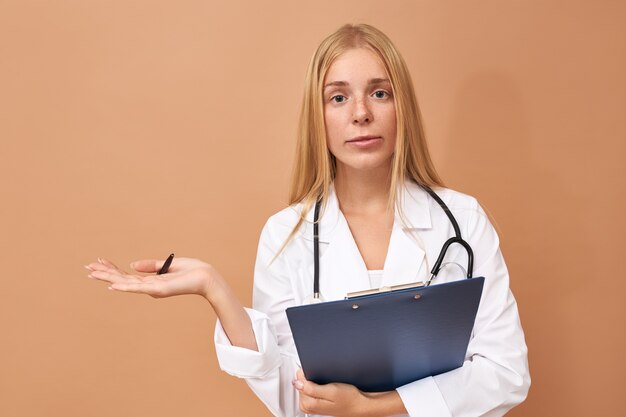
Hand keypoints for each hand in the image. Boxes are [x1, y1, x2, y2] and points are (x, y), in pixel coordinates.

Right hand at [85, 257, 219, 298]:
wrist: (207, 277)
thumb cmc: (192, 271)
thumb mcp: (168, 265)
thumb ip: (150, 265)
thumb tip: (132, 265)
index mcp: (152, 281)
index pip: (127, 275)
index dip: (112, 269)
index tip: (99, 261)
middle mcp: (149, 287)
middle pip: (122, 279)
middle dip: (105, 273)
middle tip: (87, 268)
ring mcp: (153, 289)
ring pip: (126, 283)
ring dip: (109, 278)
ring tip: (92, 274)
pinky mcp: (159, 290)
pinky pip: (139, 287)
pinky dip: (125, 286)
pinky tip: (112, 285)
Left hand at [293, 369, 371, 416]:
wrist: (358, 404)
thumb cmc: (348, 399)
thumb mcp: (331, 391)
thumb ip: (312, 388)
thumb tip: (297, 383)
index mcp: (308, 403)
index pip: (298, 380)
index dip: (307, 373)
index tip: (315, 372)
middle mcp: (307, 406)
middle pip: (300, 383)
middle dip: (310, 378)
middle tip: (323, 379)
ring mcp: (310, 405)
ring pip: (304, 386)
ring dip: (313, 382)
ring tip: (325, 384)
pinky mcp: (314, 403)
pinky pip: (308, 390)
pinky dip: (314, 385)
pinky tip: (323, 386)